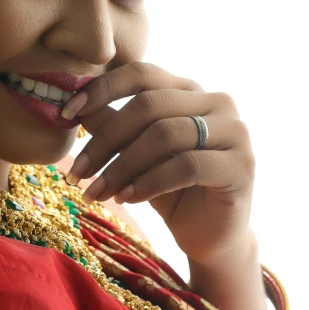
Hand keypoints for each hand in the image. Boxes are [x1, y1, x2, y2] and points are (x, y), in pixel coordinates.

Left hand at [62, 62, 255, 266]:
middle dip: (105, 140)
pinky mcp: (241, 165)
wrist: (210, 236)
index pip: (142, 73)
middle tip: (77, 172)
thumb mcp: (133, 155)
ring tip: (98, 192)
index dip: (102, 89)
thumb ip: (112, 125)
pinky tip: (128, 198)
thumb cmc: (170, 191)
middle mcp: (217, 102)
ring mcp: (234, 131)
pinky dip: (149, 182)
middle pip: (148, 105)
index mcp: (189, 90)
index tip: (67, 113)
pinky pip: (185, 165)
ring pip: (164, 135)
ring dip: (122, 166)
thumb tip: (74, 105)